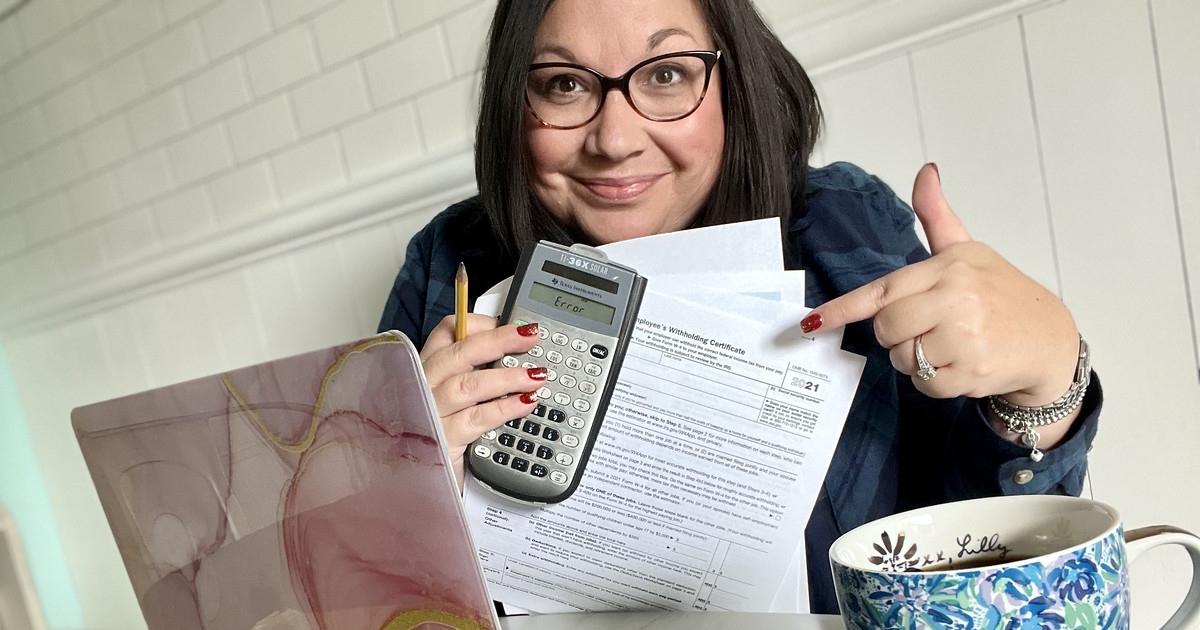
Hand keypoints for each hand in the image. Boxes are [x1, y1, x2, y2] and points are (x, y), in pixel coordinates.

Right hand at [420, 314, 544, 489]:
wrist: (414, 479)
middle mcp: (423, 385)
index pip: (446, 331)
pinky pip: (477, 419)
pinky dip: (504, 408)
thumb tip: (513, 356)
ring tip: (535, 375)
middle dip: (499, 341)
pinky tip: (525, 403)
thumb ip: (471, 373)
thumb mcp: (447, 398)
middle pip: (460, 352)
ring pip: (469, 384)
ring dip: (506, 377)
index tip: (507, 324)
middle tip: (531, 337)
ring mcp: (431, 412)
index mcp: (425, 367)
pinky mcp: (442, 440)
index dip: (479, 323)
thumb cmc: (434, 433)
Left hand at [800, 164, 1079, 423]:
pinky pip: (926, 385)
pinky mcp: (973, 372)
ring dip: (918, 360)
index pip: (882, 291)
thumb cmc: (1001, 293)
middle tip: (930, 327)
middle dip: (899, 335)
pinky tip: (961, 364)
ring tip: (950, 345)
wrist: (1049, 338)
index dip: (843, 309)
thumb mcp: (968, 250)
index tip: (812, 323)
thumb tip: (926, 171)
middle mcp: (955, 300)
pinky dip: (936, 382)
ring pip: (903, 359)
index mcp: (946, 269)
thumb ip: (937, 216)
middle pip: (886, 329)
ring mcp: (965, 337)